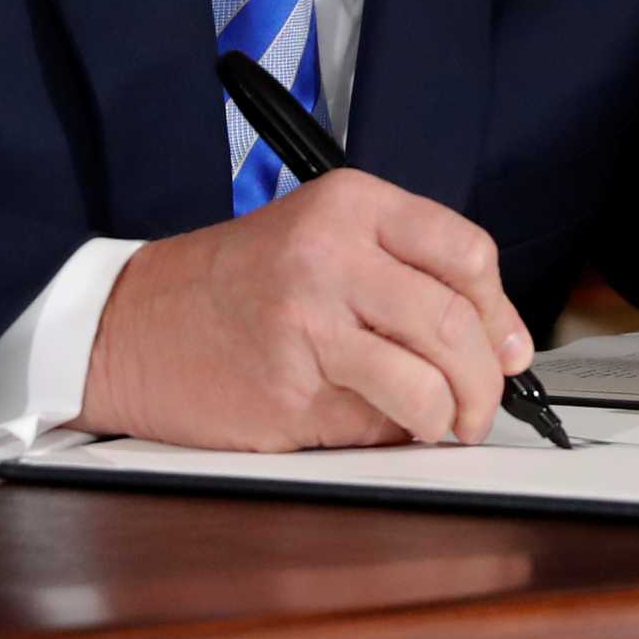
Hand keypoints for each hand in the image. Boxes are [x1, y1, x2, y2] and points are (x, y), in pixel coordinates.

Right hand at [72, 169, 532, 449]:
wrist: (129, 327)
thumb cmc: (234, 290)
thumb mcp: (323, 246)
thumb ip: (407, 281)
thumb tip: (499, 349)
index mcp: (350, 205)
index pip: (467, 254)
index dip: (502, 314)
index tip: (510, 351)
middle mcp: (331, 252)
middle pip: (457, 322)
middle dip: (487, 382)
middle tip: (483, 407)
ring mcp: (309, 319)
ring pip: (429, 379)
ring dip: (452, 416)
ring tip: (441, 423)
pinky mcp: (291, 385)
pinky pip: (379, 419)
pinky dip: (398, 433)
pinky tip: (383, 426)